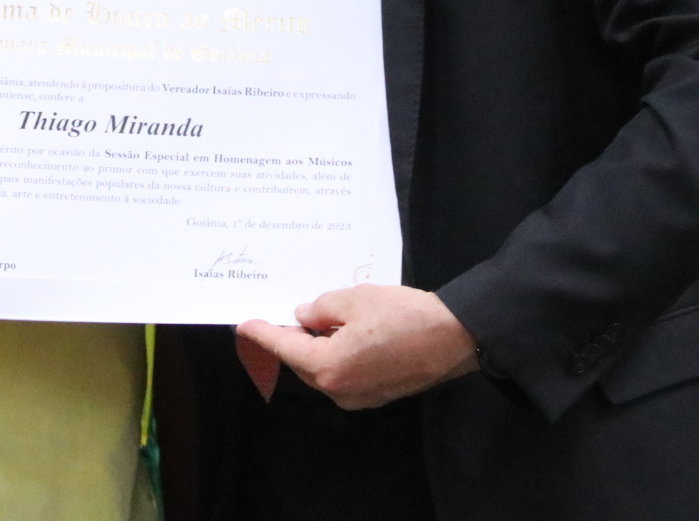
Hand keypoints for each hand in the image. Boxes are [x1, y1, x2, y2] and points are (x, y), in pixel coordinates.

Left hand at [236, 285, 478, 409]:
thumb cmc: (404, 316)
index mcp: (327, 366)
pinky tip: (338, 335)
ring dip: (312, 348)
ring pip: (321, 370)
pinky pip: (342, 375)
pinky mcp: (376, 395)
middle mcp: (338, 390)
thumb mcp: (354, 299)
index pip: (283, 349)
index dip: (262, 335)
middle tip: (279, 316)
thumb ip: (321, 309)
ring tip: (311, 321)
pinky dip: (333, 356)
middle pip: (300, 363)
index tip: (243, 326)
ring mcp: (358, 397)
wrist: (455, 339)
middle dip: (288, 341)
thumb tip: (304, 318)